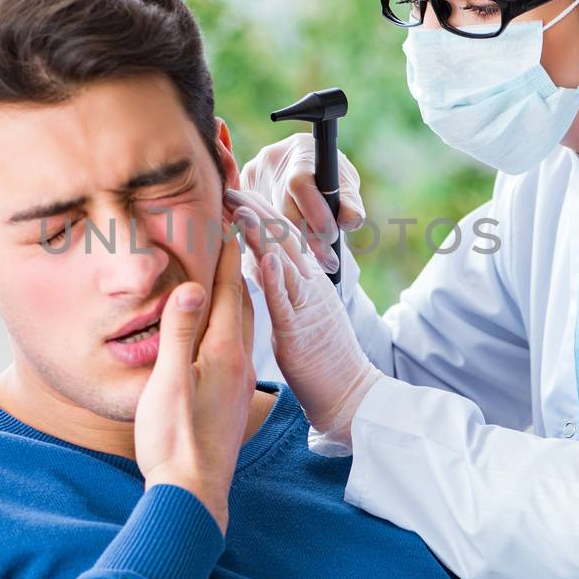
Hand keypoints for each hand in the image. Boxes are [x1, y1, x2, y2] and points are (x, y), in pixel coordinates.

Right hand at [134, 232, 257, 533]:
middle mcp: (239, 363)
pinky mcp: (233, 400)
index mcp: (223, 351)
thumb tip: (194, 285)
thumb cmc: (173, 440)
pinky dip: (231, 324)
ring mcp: (239, 383)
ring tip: (226, 276)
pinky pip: (238, 346)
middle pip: (242, 303)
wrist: (193, 495)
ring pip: (242, 326)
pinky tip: (220, 332)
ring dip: (235, 296)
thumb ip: (179, 331)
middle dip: (235, 268)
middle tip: (228, 237)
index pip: (228, 289)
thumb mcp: (167, 381)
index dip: (225, 254)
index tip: (225, 220)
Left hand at [224, 188, 379, 449]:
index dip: (258, 211)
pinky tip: (263, 257)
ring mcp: (306, 306)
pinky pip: (287, 301)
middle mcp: (309, 285)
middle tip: (229, 186)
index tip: (234, 191)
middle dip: (254, 209)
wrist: (349, 393)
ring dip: (260, 232)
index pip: (282, 237)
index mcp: (307, 281)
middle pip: (282, 238)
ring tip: (239, 207)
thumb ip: (280, 286)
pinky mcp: (300, 331)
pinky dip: (276, 278)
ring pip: (284, 261)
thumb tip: (259, 262)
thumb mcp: (297, 313)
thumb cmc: (319, 357)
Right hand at [236, 134, 365, 274]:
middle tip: (326, 260)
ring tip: (311, 263)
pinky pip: (254, 222)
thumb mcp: (345, 183)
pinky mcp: (240, 193)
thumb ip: (350, 202)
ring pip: (266, 220)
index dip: (316, 216)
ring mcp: (251, 176)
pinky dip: (274, 241)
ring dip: (290, 244)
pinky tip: (289, 256)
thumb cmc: (329, 176)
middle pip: (282, 209)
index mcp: (300, 153)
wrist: (305, 166)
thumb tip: (349, 221)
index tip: (331, 238)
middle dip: (307, 238)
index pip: (300, 187)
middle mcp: (270, 161)